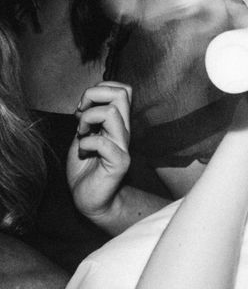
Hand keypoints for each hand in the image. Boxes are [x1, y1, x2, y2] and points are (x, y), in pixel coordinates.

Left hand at [67, 82, 132, 220]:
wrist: (91, 199)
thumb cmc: (86, 168)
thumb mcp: (84, 134)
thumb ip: (88, 118)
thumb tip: (87, 100)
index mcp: (118, 123)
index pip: (123, 89)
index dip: (99, 89)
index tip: (83, 107)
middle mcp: (124, 131)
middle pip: (121, 93)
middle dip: (93, 96)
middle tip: (81, 114)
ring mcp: (123, 146)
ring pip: (111, 113)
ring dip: (87, 119)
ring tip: (81, 134)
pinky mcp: (120, 163)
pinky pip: (102, 142)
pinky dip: (86, 143)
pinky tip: (84, 153)